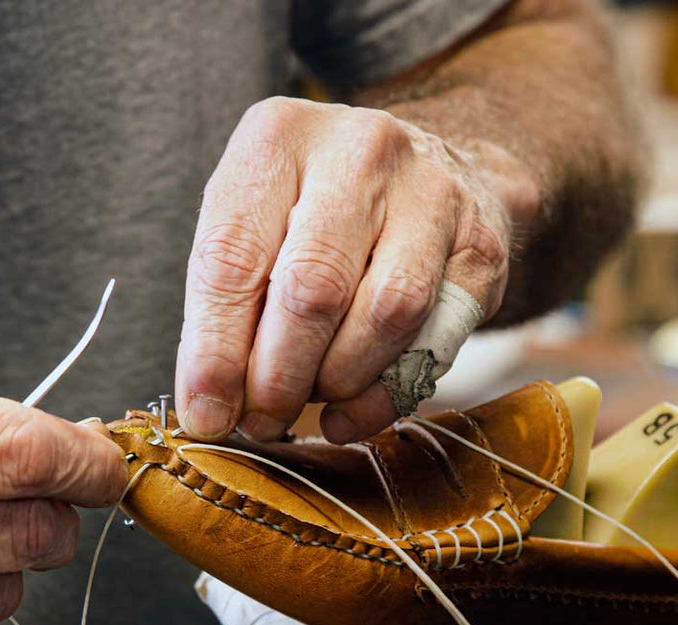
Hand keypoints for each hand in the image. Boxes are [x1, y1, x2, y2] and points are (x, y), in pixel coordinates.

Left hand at [176, 97, 520, 443]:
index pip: (232, 260)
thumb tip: (208, 410)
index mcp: (277, 140)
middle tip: (260, 422)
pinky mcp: (482, 245)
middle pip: (312, 289)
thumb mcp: (251, 232)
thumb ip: (221, 311)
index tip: (206, 415)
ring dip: (336, 382)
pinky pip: (435, 340)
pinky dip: (385, 395)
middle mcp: (359, 151)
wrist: (426, 174)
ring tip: (309, 400)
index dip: (215, 354)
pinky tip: (351, 410)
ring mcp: (432, 192)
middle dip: (278, 379)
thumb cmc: (311, 215)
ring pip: (384, 314)